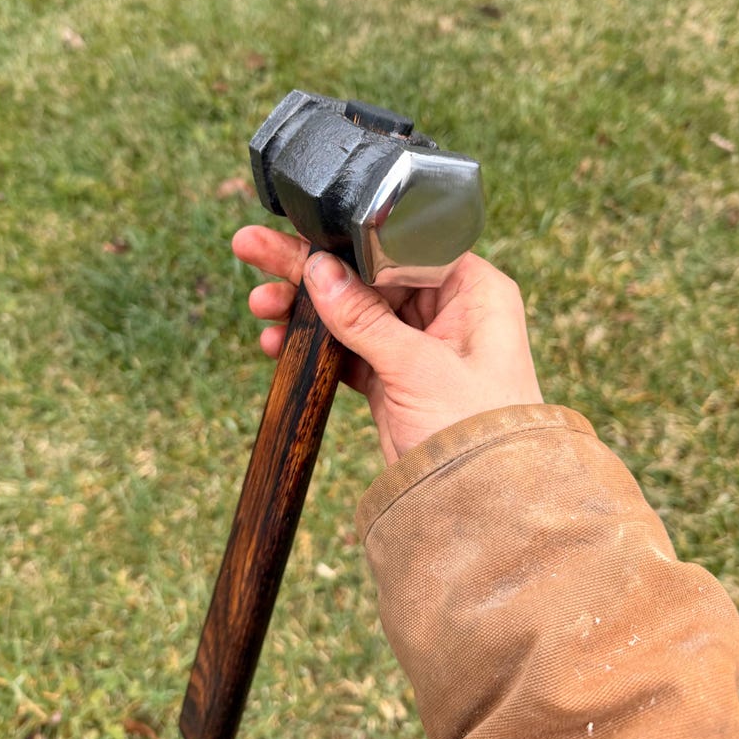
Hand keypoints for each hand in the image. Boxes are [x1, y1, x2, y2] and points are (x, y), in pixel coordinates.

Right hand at [232, 226, 542, 465]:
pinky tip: (276, 340)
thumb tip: (318, 270)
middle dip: (310, 266)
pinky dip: (314, 346)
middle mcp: (448, 311)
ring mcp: (419, 345)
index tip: (301, 231)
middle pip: (368, 274)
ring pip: (352, 311)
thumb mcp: (418, 367)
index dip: (349, 239)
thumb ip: (364, 319)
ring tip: (258, 304)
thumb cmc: (478, 430)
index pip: (402, 247)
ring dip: (305, 308)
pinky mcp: (396, 377)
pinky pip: (347, 350)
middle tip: (254, 246)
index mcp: (473, 290)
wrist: (484, 507)